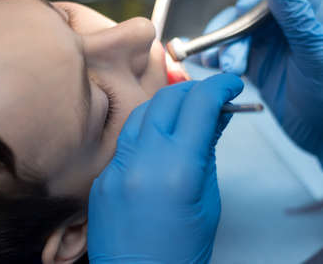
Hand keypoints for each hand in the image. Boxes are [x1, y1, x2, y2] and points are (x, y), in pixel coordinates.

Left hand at [87, 74, 243, 263]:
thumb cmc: (180, 254)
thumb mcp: (208, 200)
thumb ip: (208, 152)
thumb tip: (215, 118)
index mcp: (177, 170)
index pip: (199, 106)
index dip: (219, 88)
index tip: (230, 85)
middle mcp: (141, 163)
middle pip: (166, 100)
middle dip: (192, 91)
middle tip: (209, 98)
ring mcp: (116, 169)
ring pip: (141, 114)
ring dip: (166, 106)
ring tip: (184, 115)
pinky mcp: (102, 177)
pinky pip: (125, 141)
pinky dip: (145, 132)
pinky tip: (158, 141)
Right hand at [200, 0, 322, 163]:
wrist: (321, 134)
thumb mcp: (315, 54)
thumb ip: (296, 17)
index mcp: (310, 9)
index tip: (247, 12)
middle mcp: (285, 20)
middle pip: (249, 8)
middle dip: (236, 32)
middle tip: (234, 58)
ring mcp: (268, 40)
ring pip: (235, 30)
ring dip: (224, 48)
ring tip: (227, 69)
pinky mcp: (254, 59)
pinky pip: (228, 51)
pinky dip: (216, 57)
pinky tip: (209, 65)